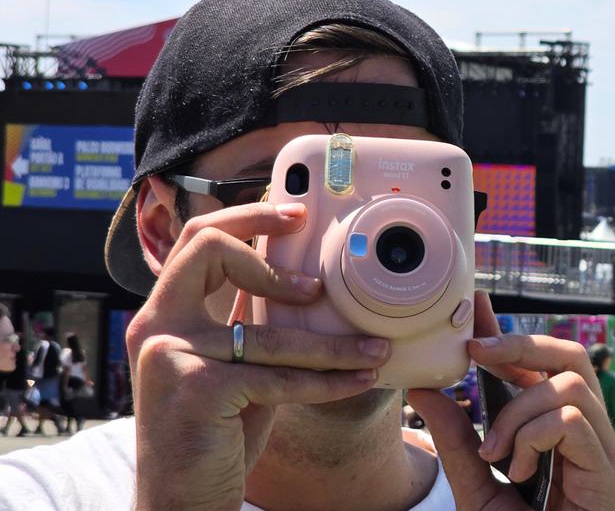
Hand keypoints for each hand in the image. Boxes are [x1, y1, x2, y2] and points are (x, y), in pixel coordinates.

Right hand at [125, 202, 390, 510]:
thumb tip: (308, 286)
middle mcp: (156, 326)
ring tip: (376, 348)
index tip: (296, 213)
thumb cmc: (215, 436)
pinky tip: (360, 381)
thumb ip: (251, 327)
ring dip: (333, 344)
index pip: (199, 241)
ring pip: (269, 333)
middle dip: (270, 249)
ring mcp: (169, 355)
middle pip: (208, 248)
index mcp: (165, 313)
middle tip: (321, 282)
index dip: (248, 217)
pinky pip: (279, 376)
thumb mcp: (235, 369)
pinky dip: (326, 381)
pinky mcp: (194, 389)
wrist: (181, 501)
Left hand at [407, 291, 614, 510]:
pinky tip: (516, 468)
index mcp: (562, 432)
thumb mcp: (474, 485)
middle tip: (477, 353)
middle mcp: (591, 436)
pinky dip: (532, 436)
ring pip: (569, 384)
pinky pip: (571, 420)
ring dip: (518, 409)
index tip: (476, 311)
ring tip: (496, 452)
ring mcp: (605, 455)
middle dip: (522, 344)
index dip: (512, 333)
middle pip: (573, 355)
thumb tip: (425, 389)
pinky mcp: (609, 476)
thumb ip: (456, 439)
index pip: (545, 364)